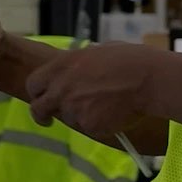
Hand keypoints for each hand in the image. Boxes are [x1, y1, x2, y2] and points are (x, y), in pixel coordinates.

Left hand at [26, 44, 152, 141]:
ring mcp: (73, 109)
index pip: (33, 83)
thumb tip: (75, 70)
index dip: (37, 92)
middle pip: (38, 108)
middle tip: (47, 120)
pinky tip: (114, 113)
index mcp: (61, 66)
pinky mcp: (88, 125)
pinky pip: (89, 129)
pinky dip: (98, 125)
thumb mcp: (95, 53)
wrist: (149, 79)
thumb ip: (77, 65)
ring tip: (104, 105)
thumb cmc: (129, 61)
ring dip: (80, 116)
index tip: (41, 98)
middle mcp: (61, 89)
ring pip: (69, 119)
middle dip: (41, 116)